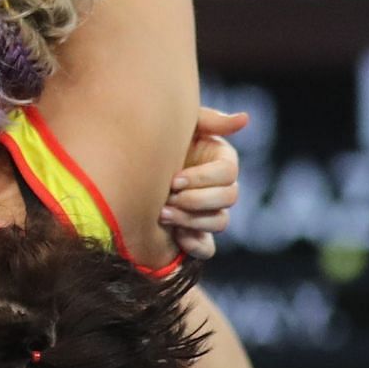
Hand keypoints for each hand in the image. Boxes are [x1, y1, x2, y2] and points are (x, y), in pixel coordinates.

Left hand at [161, 107, 247, 259]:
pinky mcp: (194, 235)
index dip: (203, 178)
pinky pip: (206, 248)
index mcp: (220, 160)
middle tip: (167, 198)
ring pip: (219, 222)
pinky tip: (175, 235)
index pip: (228, 172)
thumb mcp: (180, 125)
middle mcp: (219, 187)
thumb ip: (209, 120)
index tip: (174, 180)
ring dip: (192, 220)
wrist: (123, 165)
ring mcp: (208, 213)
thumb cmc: (152, 139)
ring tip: (162, 214)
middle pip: (229, 198)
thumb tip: (245, 119)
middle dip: (196, 200)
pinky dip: (195, 244)